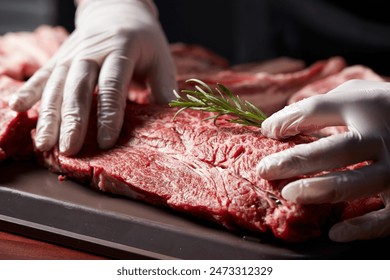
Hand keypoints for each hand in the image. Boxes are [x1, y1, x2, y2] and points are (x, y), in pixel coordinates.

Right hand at [9, 0, 175, 155]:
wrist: (117, 8)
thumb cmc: (144, 41)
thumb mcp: (161, 59)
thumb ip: (164, 88)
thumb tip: (168, 121)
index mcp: (121, 50)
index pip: (113, 85)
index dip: (109, 114)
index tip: (105, 142)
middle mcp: (92, 51)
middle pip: (78, 87)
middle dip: (72, 120)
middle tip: (69, 150)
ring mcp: (72, 53)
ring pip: (56, 85)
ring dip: (48, 115)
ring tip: (44, 144)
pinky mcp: (60, 57)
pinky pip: (43, 75)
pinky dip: (30, 91)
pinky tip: (18, 109)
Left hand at [256, 79, 389, 241]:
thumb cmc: (381, 108)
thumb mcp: (357, 93)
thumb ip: (323, 105)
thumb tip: (277, 126)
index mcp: (365, 106)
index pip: (316, 110)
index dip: (286, 120)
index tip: (267, 131)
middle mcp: (382, 136)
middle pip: (335, 149)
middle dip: (296, 161)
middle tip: (264, 169)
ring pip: (355, 183)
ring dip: (319, 190)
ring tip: (288, 193)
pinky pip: (386, 218)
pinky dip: (361, 228)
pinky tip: (333, 233)